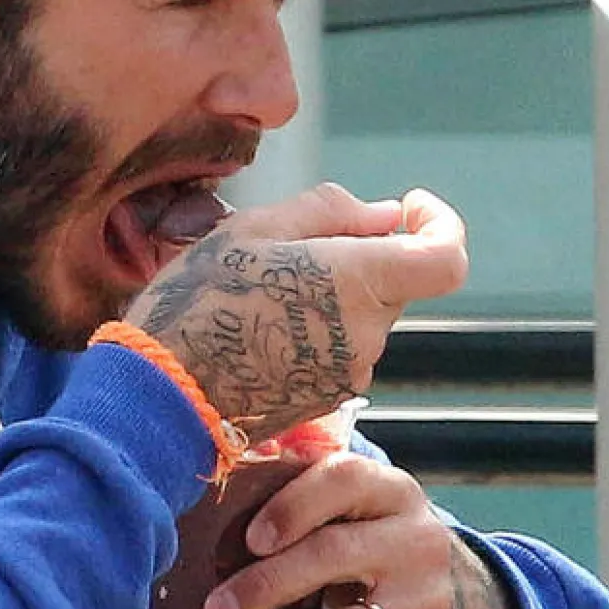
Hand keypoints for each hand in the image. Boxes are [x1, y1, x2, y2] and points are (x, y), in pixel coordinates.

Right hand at [126, 183, 467, 443]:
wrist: (161, 393)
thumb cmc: (199, 301)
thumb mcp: (253, 229)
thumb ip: (329, 211)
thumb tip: (385, 216)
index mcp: (359, 282)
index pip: (446, 259)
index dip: (439, 225)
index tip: (409, 207)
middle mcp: (367, 335)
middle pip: (393, 284)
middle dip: (357, 258)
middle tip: (287, 248)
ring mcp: (348, 374)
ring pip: (362, 318)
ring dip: (328, 297)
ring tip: (258, 291)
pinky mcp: (325, 401)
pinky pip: (337, 351)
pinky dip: (313, 331)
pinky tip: (257, 327)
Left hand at [199, 449, 519, 608]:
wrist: (469, 606)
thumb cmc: (373, 544)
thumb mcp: (356, 507)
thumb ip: (300, 492)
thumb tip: (210, 476)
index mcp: (389, 492)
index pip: (344, 481)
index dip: (295, 506)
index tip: (249, 538)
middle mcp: (414, 542)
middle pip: (335, 557)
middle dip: (268, 586)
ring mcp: (426, 607)